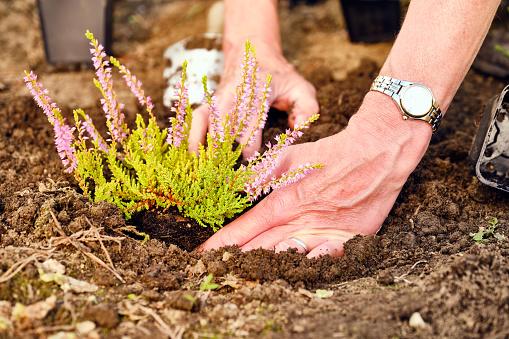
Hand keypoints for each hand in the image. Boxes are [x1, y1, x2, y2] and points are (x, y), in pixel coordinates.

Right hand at [187, 40, 318, 158]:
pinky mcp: (207, 104)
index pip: (249, 121)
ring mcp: (217, 99)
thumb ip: (306, 107)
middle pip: (221, 124)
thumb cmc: (278, 76)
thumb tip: (297, 128)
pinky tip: (184, 156)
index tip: (252, 164)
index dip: (249, 145)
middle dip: (220, 151)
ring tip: (197, 169)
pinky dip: (186, 137)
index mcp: (256, 91)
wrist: (252, 51)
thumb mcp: (300, 87)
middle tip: (222, 176)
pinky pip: (192, 121)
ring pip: (202, 122)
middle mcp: (232, 95)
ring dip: (198, 145)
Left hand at [199, 94, 431, 257]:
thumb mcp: (286, 157)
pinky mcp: (350, 239)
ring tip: (245, 276)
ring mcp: (326, 234)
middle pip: (261, 249)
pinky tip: (294, 275)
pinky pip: (325, 261)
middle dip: (236, 261)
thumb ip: (258, 173)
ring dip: (267, 268)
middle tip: (217, 270)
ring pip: (290, 258)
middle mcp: (301, 222)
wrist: (375, 152)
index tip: (200, 255)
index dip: (220, 244)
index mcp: (283, 202)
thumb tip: (231, 184)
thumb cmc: (326, 152)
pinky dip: (308, 269)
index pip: (243, 229)